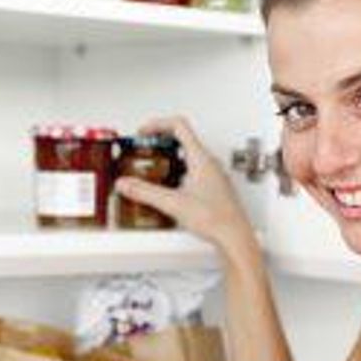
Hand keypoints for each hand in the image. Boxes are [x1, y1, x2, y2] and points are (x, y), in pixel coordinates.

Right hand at [114, 116, 257, 258]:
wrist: (234, 236)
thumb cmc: (216, 218)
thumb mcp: (173, 203)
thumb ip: (145, 192)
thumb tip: (126, 184)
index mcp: (201, 158)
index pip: (179, 125)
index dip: (157, 124)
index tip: (143, 134)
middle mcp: (209, 162)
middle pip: (182, 138)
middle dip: (160, 141)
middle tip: (145, 149)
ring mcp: (213, 174)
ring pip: (188, 155)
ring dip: (168, 157)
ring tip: (152, 169)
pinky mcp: (213, 187)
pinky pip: (193, 170)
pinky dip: (177, 172)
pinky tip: (168, 189)